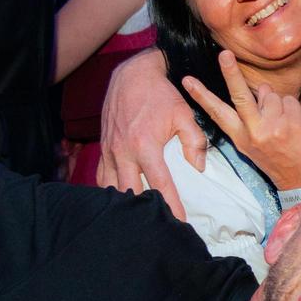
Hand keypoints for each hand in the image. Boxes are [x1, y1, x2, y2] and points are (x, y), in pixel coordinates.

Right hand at [95, 50, 204, 219]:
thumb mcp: (184, 113)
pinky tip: (120, 200)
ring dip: (125, 203)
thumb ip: (194, 141)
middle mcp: (124, 152)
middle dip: (144, 211)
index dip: (171, 206)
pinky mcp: (103, 147)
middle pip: (131, 193)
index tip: (179, 223)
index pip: (159, 185)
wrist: (132, 74)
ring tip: (139, 217)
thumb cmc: (161, 94)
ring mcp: (110, 151)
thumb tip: (198, 167)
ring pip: (112, 188)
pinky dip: (110, 190)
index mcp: (145, 146)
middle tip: (159, 226)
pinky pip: (102, 176)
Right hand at [182, 51, 300, 190]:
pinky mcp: (291, 123)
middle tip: (225, 53)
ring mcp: (272, 127)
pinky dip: (292, 107)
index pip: (217, 113)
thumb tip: (257, 91)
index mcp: (239, 138)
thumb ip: (249, 120)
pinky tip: (294, 124)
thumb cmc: (278, 159)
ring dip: (276, 102)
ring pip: (269, 94)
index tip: (187, 81)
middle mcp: (253, 132)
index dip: (201, 96)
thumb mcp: (252, 146)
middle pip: (240, 95)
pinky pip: (288, 99)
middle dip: (231, 72)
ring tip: (281, 121)